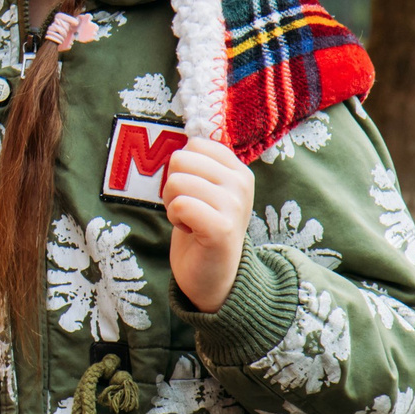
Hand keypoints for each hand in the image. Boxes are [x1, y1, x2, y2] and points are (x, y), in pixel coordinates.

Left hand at [164, 135, 254, 313]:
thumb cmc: (201, 227)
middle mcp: (241, 183)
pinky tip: (190, 231)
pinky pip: (180, 205)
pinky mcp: (221, 229)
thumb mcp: (204, 189)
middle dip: (173, 185)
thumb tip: (185, 137)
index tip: (194, 192)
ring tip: (191, 221)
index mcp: (238, 169)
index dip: (182, 168)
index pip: (194, 144)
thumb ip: (198, 163)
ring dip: (173, 204)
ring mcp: (234, 205)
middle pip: (180, 159)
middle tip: (189, 209)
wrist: (214, 276)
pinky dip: (175, 219)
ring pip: (176, 182)